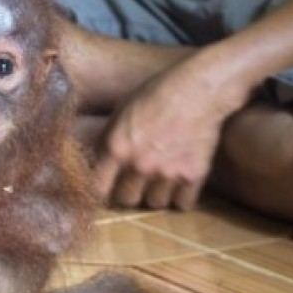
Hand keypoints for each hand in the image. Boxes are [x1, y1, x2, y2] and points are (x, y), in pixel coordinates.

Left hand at [93, 58, 245, 210]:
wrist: (199, 89)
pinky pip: (183, 204)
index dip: (102, 192)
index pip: (98, 189)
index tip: (108, 190)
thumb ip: (106, 139)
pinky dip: (182, 197)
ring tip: (161, 178)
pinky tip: (180, 181)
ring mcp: (167, 173)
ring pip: (155, 204)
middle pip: (127, 200)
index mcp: (116, 147)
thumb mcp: (121, 111)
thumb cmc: (156, 93)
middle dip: (130, 192)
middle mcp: (139, 165)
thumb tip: (93, 162)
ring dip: (157, 194)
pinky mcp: (193, 175)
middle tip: (137, 181)